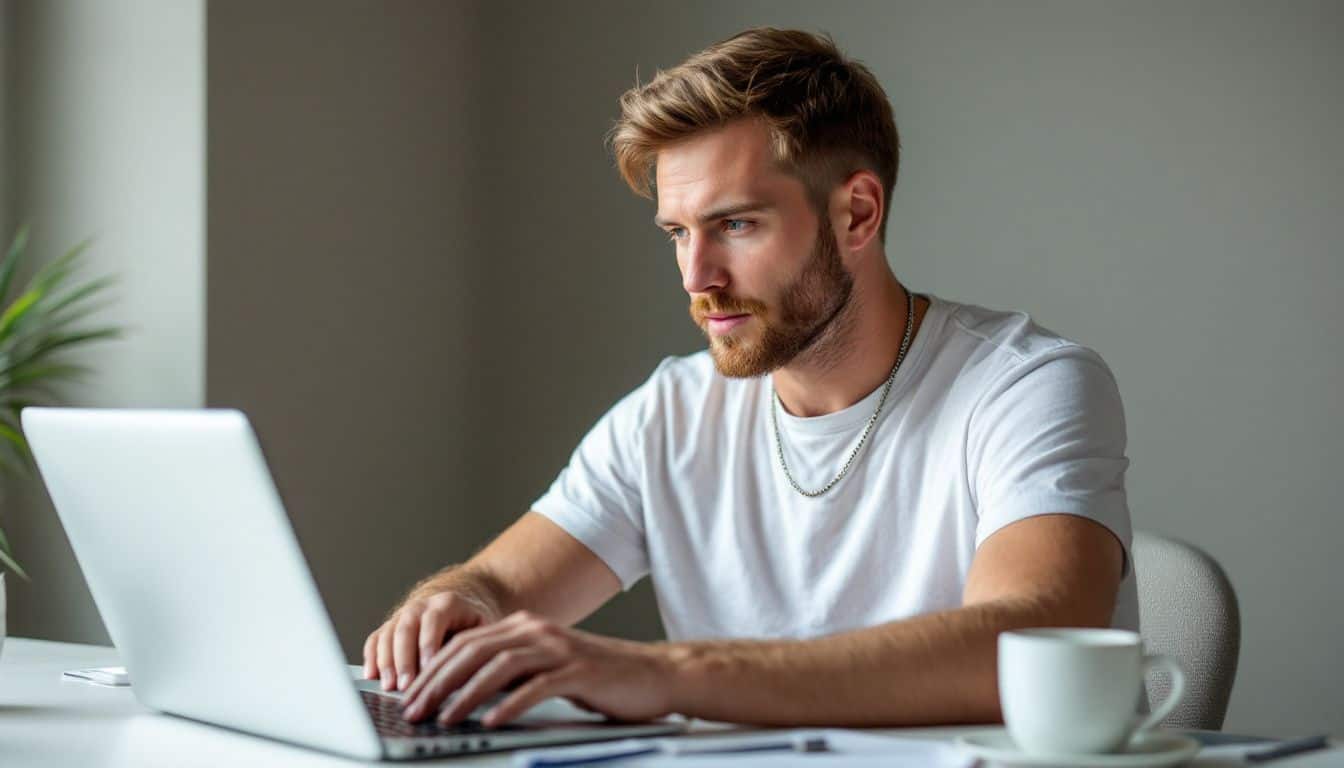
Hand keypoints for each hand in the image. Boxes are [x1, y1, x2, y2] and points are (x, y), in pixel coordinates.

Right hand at [363, 591, 495, 691]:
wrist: (462, 606)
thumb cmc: (476, 625)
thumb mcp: (484, 630)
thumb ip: (476, 647)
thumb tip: (468, 678)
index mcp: (447, 603)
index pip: (434, 621)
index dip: (429, 645)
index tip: (427, 670)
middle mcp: (421, 606)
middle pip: (406, 628)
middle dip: (404, 660)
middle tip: (404, 686)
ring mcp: (403, 615)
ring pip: (388, 634)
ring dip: (386, 662)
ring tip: (388, 686)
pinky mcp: (390, 627)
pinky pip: (375, 639)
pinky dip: (371, 657)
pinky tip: (371, 675)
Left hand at [399, 610, 676, 726]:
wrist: (655, 674)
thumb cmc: (600, 678)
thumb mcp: (548, 671)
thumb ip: (513, 675)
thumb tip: (468, 695)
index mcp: (526, 628)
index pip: (465, 644)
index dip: (433, 669)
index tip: (409, 695)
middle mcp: (538, 631)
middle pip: (473, 652)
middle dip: (437, 682)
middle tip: (413, 710)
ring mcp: (559, 649)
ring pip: (499, 667)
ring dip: (465, 695)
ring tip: (443, 719)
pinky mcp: (579, 671)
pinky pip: (536, 687)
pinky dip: (510, 705)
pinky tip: (492, 722)